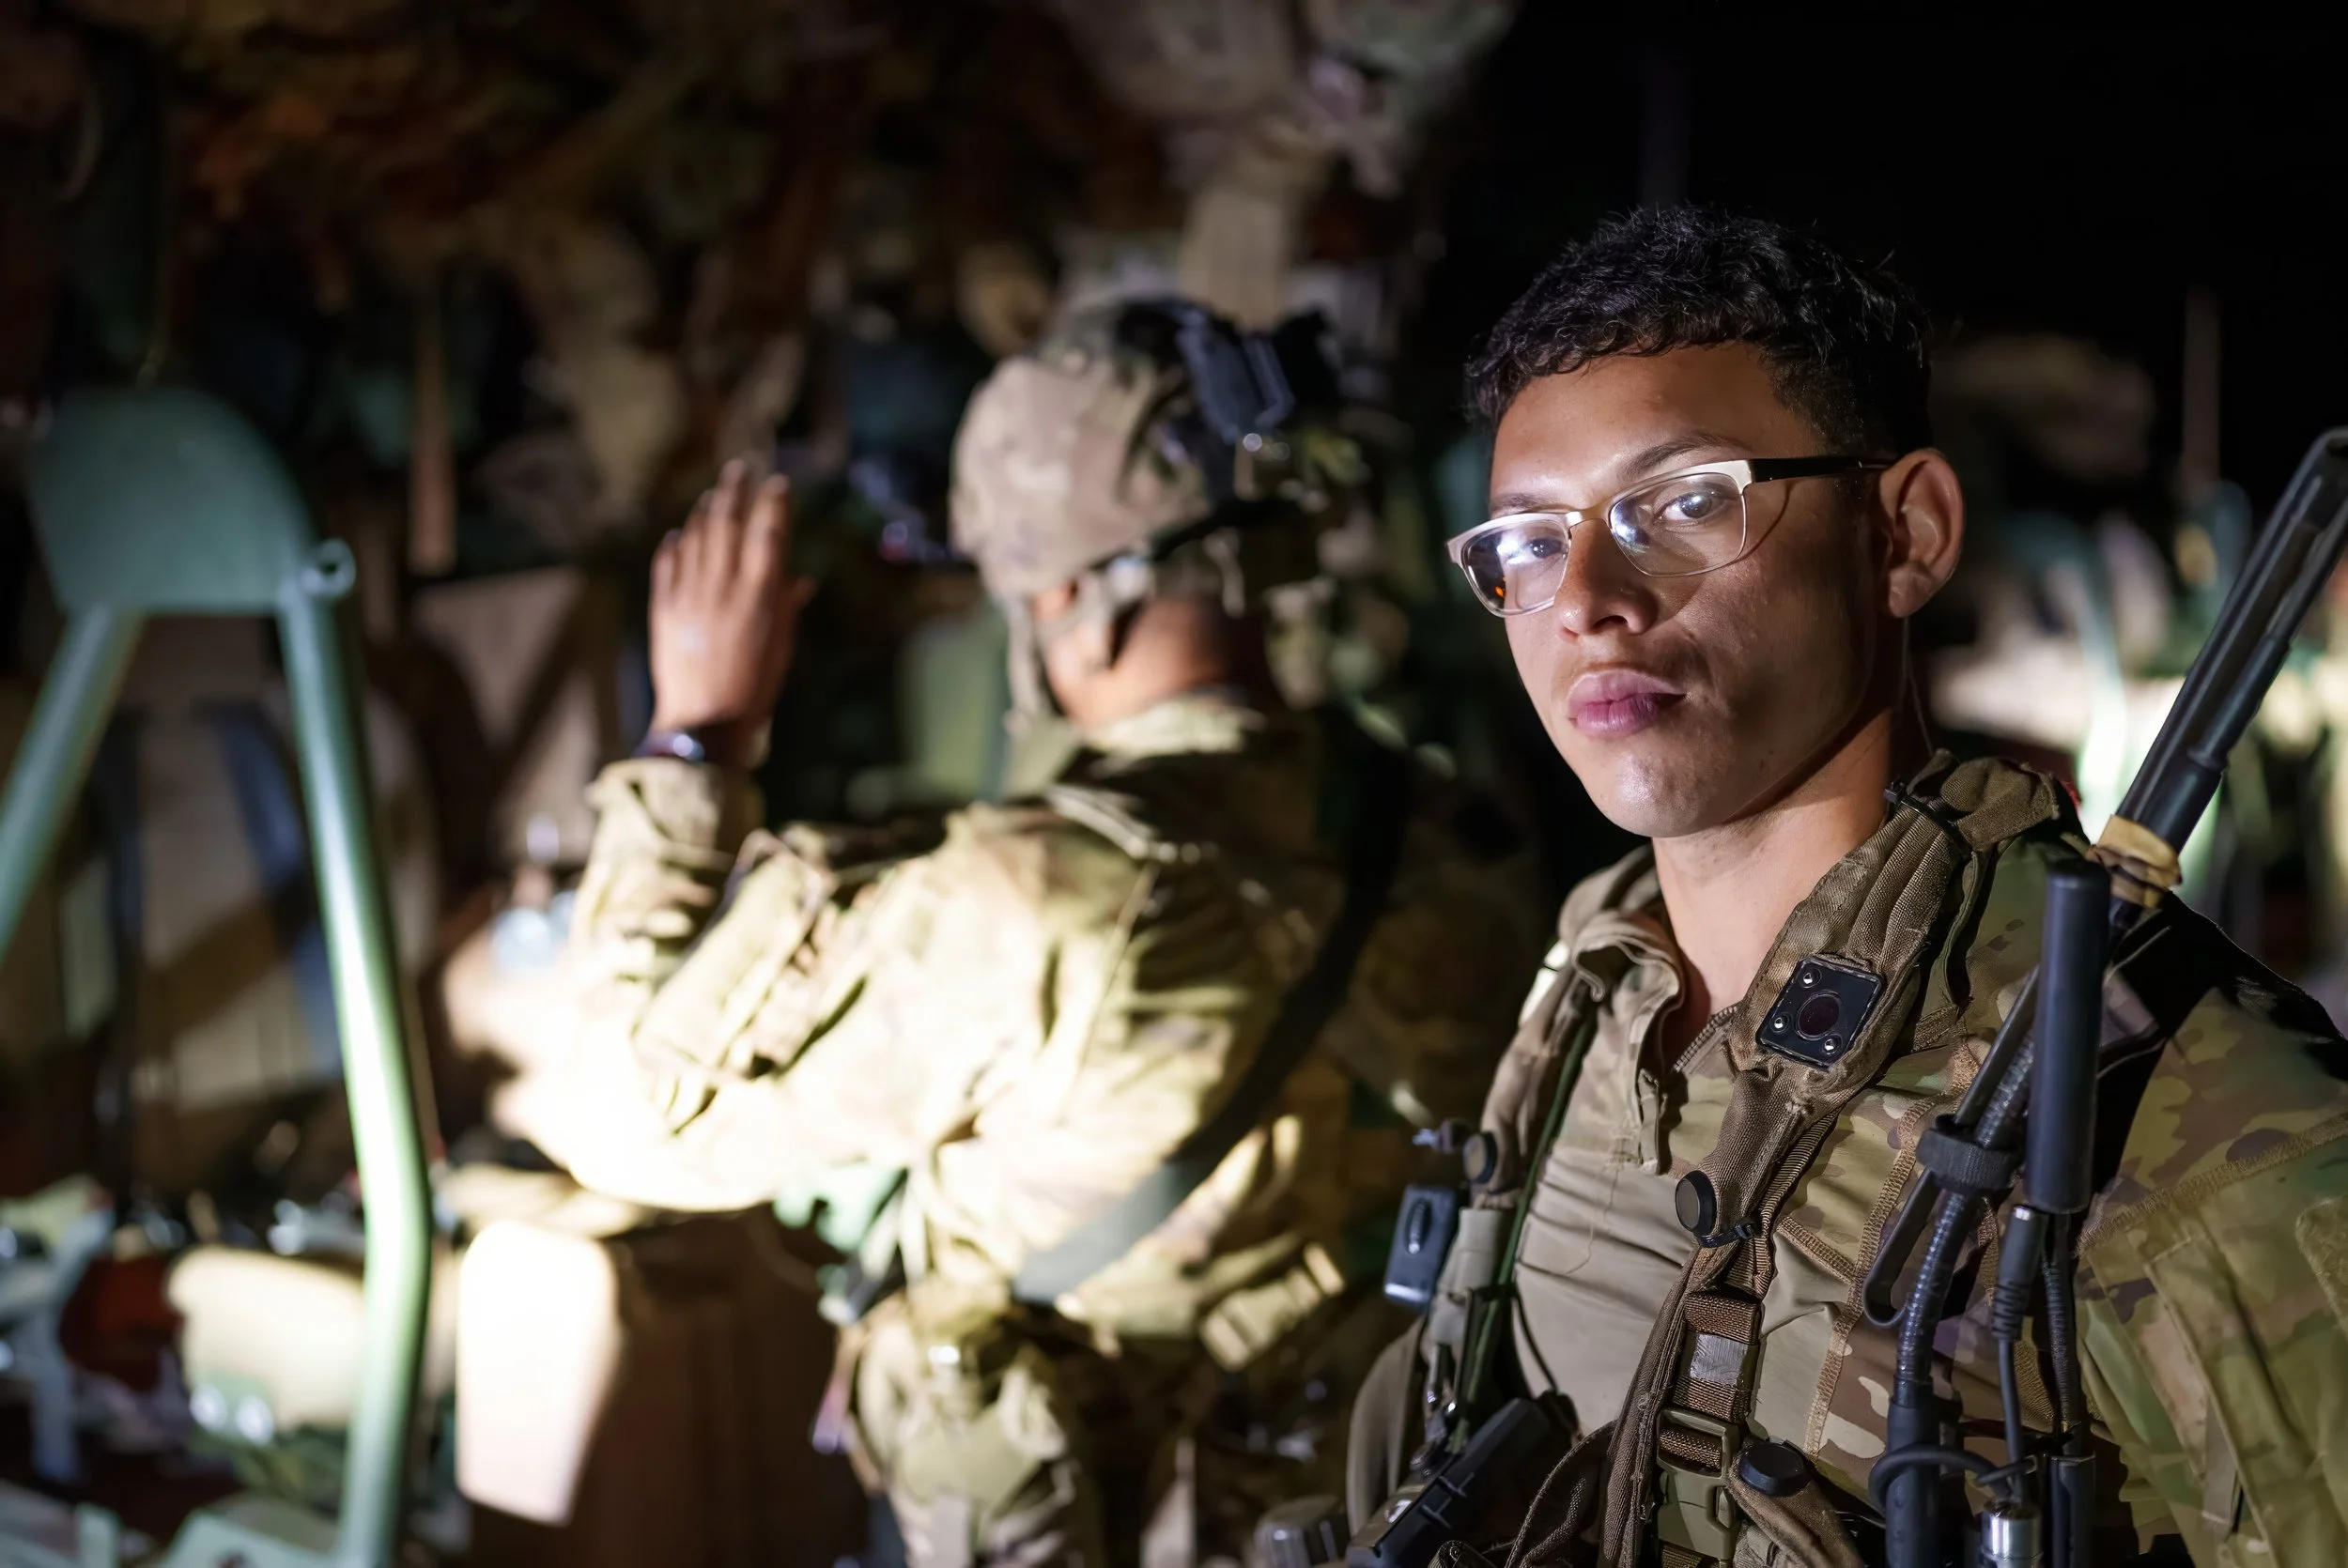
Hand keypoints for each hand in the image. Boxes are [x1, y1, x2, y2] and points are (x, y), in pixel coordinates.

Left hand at [647, 459, 812, 767]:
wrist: (703, 722)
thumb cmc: (754, 689)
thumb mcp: (781, 648)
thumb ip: (787, 608)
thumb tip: (798, 579)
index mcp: (759, 597)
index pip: (768, 534)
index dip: (774, 503)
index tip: (779, 483)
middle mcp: (723, 587)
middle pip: (727, 523)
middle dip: (734, 490)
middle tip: (739, 468)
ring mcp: (689, 595)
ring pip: (695, 537)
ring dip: (704, 511)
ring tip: (712, 495)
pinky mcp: (663, 608)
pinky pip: (667, 564)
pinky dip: (674, 545)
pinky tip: (679, 534)